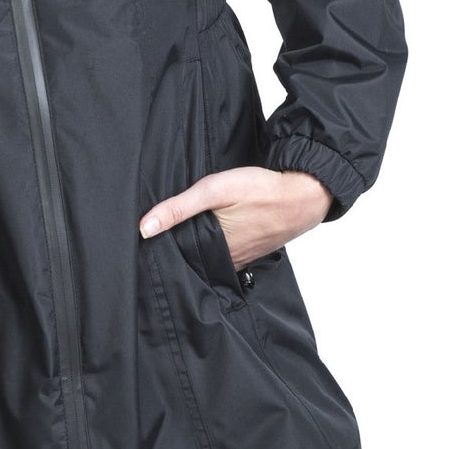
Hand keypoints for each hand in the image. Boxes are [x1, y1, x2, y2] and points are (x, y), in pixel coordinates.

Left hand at [137, 166, 332, 266]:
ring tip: (181, 234)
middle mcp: (229, 259)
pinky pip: (230, 251)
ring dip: (199, 247)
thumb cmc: (261, 189)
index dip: (164, 250)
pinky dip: (219, 244)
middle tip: (159, 238)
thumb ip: (179, 208)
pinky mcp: (254, 248)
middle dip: (180, 249)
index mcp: (216, 250)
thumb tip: (144, 228)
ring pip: (212, 255)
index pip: (180, 256)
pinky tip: (214, 231)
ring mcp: (244, 256)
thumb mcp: (214, 190)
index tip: (146, 246)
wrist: (303, 193)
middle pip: (195, 257)